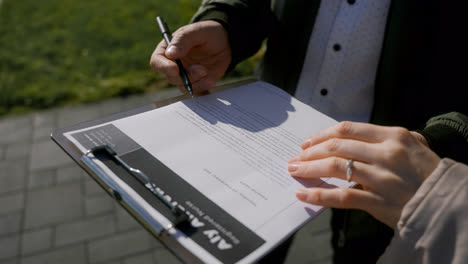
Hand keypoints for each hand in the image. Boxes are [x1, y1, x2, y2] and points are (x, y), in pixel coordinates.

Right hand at [150, 20, 231, 93]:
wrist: (225, 42)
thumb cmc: (207, 32)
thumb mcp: (197, 31)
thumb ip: (183, 40)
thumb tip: (170, 54)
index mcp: (167, 50)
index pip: (157, 62)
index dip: (164, 67)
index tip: (175, 69)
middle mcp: (173, 65)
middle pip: (172, 77)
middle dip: (187, 76)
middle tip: (203, 70)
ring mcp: (185, 76)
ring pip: (184, 87)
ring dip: (197, 83)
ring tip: (210, 75)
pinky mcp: (197, 83)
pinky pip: (196, 92)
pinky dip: (203, 91)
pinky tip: (211, 83)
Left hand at [288, 121, 440, 227]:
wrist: (447, 204)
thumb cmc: (429, 174)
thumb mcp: (416, 146)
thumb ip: (390, 138)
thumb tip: (361, 137)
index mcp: (393, 136)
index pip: (348, 129)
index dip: (323, 134)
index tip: (308, 141)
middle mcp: (386, 153)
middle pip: (337, 146)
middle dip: (310, 151)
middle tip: (295, 157)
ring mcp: (381, 178)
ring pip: (335, 167)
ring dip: (309, 168)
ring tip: (294, 171)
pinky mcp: (378, 201)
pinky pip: (342, 196)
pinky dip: (319, 195)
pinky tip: (304, 194)